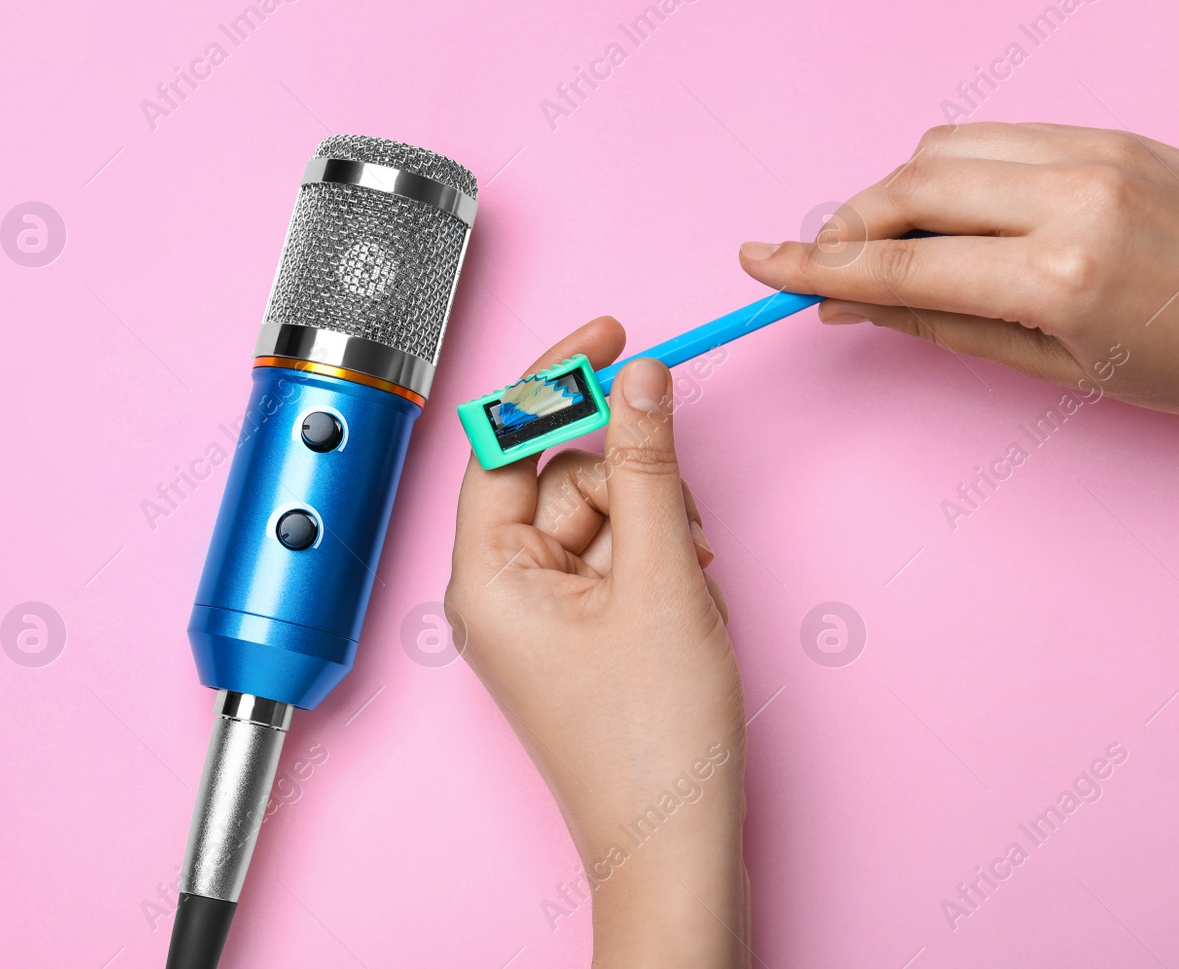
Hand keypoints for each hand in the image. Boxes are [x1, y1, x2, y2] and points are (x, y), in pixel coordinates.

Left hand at [445, 317, 749, 967]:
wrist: (679, 845)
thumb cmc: (654, 743)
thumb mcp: (662, 577)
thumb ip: (650, 466)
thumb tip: (640, 379)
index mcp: (487, 578)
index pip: (502, 442)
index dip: (555, 381)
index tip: (608, 333)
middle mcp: (501, 593)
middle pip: (560, 475)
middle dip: (629, 477)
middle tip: (683, 514)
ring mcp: (541, 617)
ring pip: (597, 513)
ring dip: (654, 520)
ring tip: (692, 575)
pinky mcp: (578, 634)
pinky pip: (612, 557)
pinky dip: (657, 556)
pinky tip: (688, 591)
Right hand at [740, 122, 1178, 458]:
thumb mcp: (1066, 372)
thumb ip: (950, 330)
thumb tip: (859, 310)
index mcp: (1060, 277)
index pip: (899, 267)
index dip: (816, 269)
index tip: (759, 263)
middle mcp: (1071, 197)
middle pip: (906, 188)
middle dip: (847, 227)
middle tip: (826, 268)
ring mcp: (1092, 151)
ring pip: (942, 147)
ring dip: (898, 194)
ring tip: (900, 248)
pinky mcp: (1108, 130)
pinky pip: (996, 135)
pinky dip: (955, 170)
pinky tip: (962, 215)